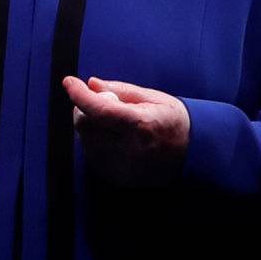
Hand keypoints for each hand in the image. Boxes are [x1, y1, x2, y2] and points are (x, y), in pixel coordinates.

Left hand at [61, 74, 190, 185]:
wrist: (192, 155)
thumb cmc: (173, 121)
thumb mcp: (153, 98)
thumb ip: (121, 91)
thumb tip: (92, 84)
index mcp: (140, 125)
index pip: (100, 109)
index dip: (80, 95)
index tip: (69, 81)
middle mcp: (128, 149)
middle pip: (86, 125)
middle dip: (85, 109)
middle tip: (100, 101)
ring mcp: (120, 167)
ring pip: (85, 141)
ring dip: (91, 126)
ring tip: (113, 122)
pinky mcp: (115, 178)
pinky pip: (92, 155)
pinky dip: (96, 143)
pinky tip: (115, 139)